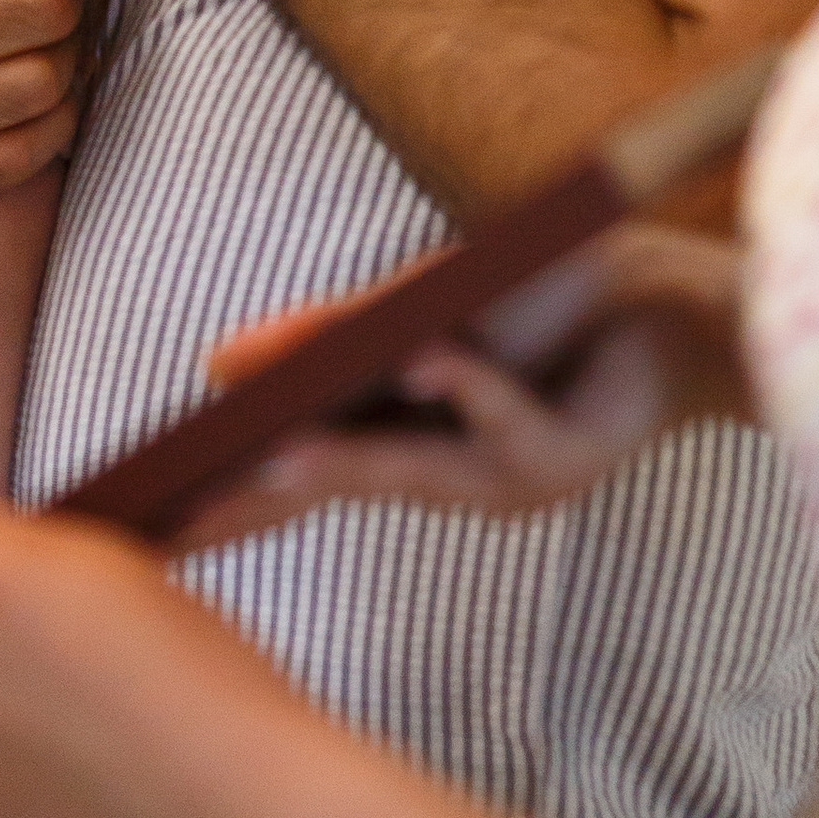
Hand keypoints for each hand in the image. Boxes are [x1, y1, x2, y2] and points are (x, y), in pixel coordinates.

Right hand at [166, 223, 754, 551]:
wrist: (667, 299)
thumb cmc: (545, 294)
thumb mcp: (423, 307)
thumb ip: (335, 337)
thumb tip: (222, 364)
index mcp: (408, 438)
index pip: (302, 478)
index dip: (229, 504)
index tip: (151, 523)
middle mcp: (451, 474)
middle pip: (340, 487)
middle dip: (258, 505)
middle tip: (180, 516)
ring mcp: (508, 477)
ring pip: (416, 471)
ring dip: (348, 460)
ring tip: (272, 455)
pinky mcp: (569, 457)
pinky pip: (507, 424)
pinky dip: (466, 390)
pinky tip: (426, 358)